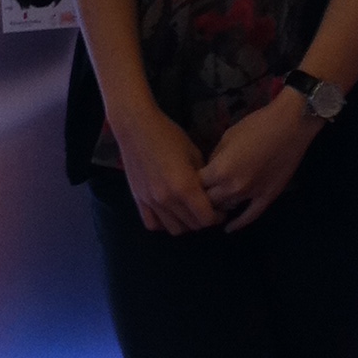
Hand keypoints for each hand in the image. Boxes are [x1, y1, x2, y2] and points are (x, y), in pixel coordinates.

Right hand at [114, 107, 220, 234]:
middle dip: (203, 220)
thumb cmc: (169, 135)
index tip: (220, 210)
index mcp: (186, 188)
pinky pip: (152, 224)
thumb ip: (203, 178)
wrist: (136, 128)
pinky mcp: (139, 200)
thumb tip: (211, 192)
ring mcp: (152, 202)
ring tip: (189, 212)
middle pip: (192, 226)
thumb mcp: (194, 153)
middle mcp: (168, 200)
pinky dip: (163, 223)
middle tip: (207, 209)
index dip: (217, 217)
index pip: (206, 218)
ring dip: (185, 224)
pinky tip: (169, 213)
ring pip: (174, 229)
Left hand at [200, 89, 320, 231]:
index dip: (190, 183)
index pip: (195, 186)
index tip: (189, 181)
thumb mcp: (227, 137)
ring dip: (218, 207)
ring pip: (226, 209)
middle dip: (201, 197)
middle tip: (199, 194)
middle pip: (208, 202)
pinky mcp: (267, 198)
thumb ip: (214, 158)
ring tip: (211, 207)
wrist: (290, 125)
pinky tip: (229, 228)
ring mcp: (251, 195)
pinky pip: (250, 216)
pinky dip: (238, 223)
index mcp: (219, 170)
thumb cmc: (256, 125)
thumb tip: (208, 171)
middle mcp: (232, 187)